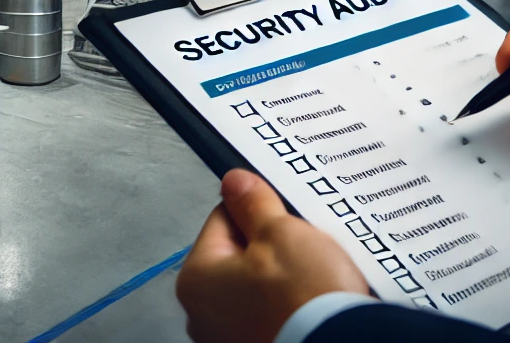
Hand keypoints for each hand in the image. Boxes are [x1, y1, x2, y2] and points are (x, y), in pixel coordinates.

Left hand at [176, 169, 368, 342]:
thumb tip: (235, 182)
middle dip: (273, 245)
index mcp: (196, 281)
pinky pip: (274, 309)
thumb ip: (253, 202)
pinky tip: (312, 299)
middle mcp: (205, 315)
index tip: (283, 217)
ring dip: (286, 273)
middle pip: (241, 252)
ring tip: (311, 276)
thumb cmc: (302, 301)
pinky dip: (292, 302)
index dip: (258, 211)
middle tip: (300, 249)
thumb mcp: (279, 232)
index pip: (224, 217)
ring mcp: (232, 336)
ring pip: (260, 281)